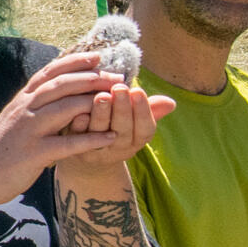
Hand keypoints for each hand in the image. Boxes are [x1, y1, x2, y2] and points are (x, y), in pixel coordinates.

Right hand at [0, 49, 177, 209]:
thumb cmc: (1, 149)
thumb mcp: (15, 118)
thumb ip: (34, 104)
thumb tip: (56, 90)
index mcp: (22, 100)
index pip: (50, 72)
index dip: (75, 62)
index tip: (97, 56)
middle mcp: (24, 109)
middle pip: (61, 85)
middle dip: (91, 78)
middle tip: (117, 76)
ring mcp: (28, 130)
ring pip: (64, 108)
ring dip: (93, 102)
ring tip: (117, 100)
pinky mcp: (33, 154)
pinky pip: (67, 144)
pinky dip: (90, 139)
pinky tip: (110, 138)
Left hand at [55, 79, 173, 174]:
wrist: (90, 158)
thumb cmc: (118, 128)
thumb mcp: (136, 121)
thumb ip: (151, 111)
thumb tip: (171, 103)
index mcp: (137, 139)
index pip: (145, 128)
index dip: (143, 111)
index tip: (138, 90)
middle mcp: (120, 147)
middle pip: (123, 129)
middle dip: (122, 108)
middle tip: (119, 88)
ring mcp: (98, 150)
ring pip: (100, 132)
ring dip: (101, 114)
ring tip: (101, 96)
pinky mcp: (76, 149)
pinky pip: (78, 138)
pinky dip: (79, 125)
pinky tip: (79, 112)